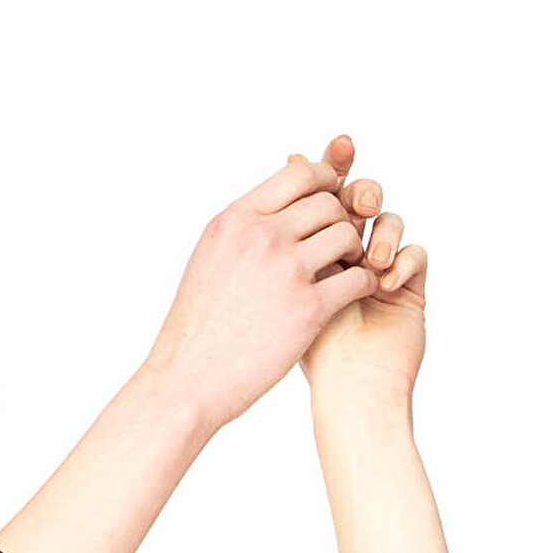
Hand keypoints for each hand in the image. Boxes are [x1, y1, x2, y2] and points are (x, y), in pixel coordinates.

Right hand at [145, 132, 381, 433]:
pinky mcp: (309, 308)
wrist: (188, 378)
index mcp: (235, 220)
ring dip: (356, 250)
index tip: (333, 198)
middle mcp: (261, 237)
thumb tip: (277, 207)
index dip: (327, 181)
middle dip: (341, 220)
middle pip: (329, 203)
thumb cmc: (198, 326)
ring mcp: (286, 271)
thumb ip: (244, 229)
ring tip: (347, 268)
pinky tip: (355, 293)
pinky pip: (359, 278)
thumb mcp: (210, 258)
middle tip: (340, 244)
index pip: (300, 174)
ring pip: (348, 236)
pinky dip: (365, 283)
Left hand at [297, 135, 427, 401]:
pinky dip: (403, 260)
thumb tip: (286, 159)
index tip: (339, 144)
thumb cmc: (298, 345)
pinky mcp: (409, 291)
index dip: (332, 167)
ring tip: (370, 259)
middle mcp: (344, 255)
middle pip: (360, 200)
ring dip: (383, 232)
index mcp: (308, 246)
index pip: (323, 194)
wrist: (339, 391)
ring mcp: (379, 271)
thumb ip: (284, 225)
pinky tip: (385, 280)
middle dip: (360, 194)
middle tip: (358, 203)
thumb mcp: (283, 278)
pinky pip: (416, 255)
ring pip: (390, 223)